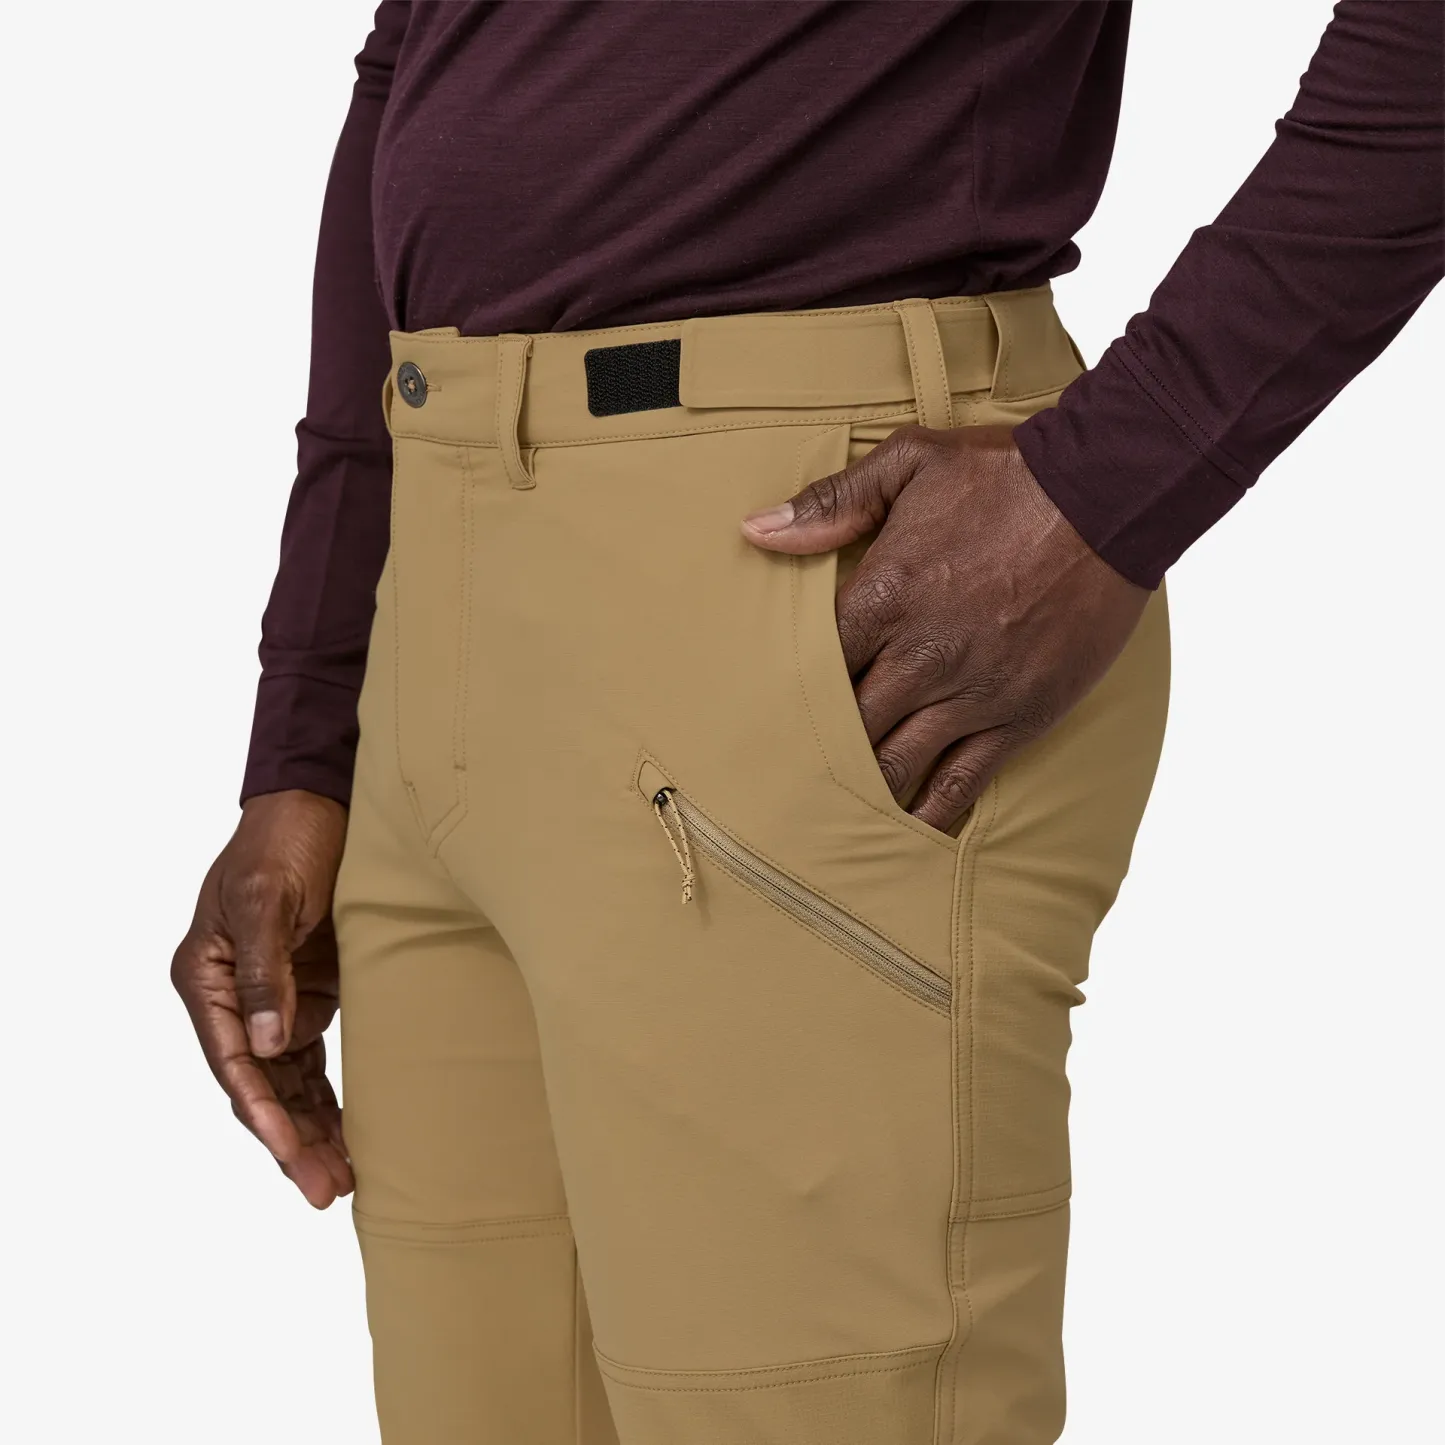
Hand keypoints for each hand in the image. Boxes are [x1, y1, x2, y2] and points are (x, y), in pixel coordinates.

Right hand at [172, 789, 352, 1207]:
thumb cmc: (286, 841)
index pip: (231, 1062)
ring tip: (344, 1182)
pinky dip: (331, 1099)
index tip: (291, 1151)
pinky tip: (351, 1135)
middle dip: (290, 1141)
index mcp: (204, 977)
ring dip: (313, 1131)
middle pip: (259, 1086)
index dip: (262, 1112)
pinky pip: (314, 1063)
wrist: (320, 804)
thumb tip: (264, 1046)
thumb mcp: (268, 898)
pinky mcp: (308, 996)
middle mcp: (231, 998)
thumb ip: (264, 972)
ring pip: (288, 1084)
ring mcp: (271, 1001)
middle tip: (326, 1190)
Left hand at [742, 425, 1148, 832]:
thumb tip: (756, 530)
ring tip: (832, 810)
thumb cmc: (1006, 475)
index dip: (790, 691)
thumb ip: (831, 502)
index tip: (767, 711)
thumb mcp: (910, 463)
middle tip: (789, 773)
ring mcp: (971, 692)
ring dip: (862, 786)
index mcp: (884, 596)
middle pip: (847, 723)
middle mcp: (920, 655)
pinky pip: (963, 781)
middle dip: (818, 748)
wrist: (1109, 494)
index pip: (814, 664)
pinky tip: (907, 830)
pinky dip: (930, 811)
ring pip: (895, 762)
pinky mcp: (1018, 716)